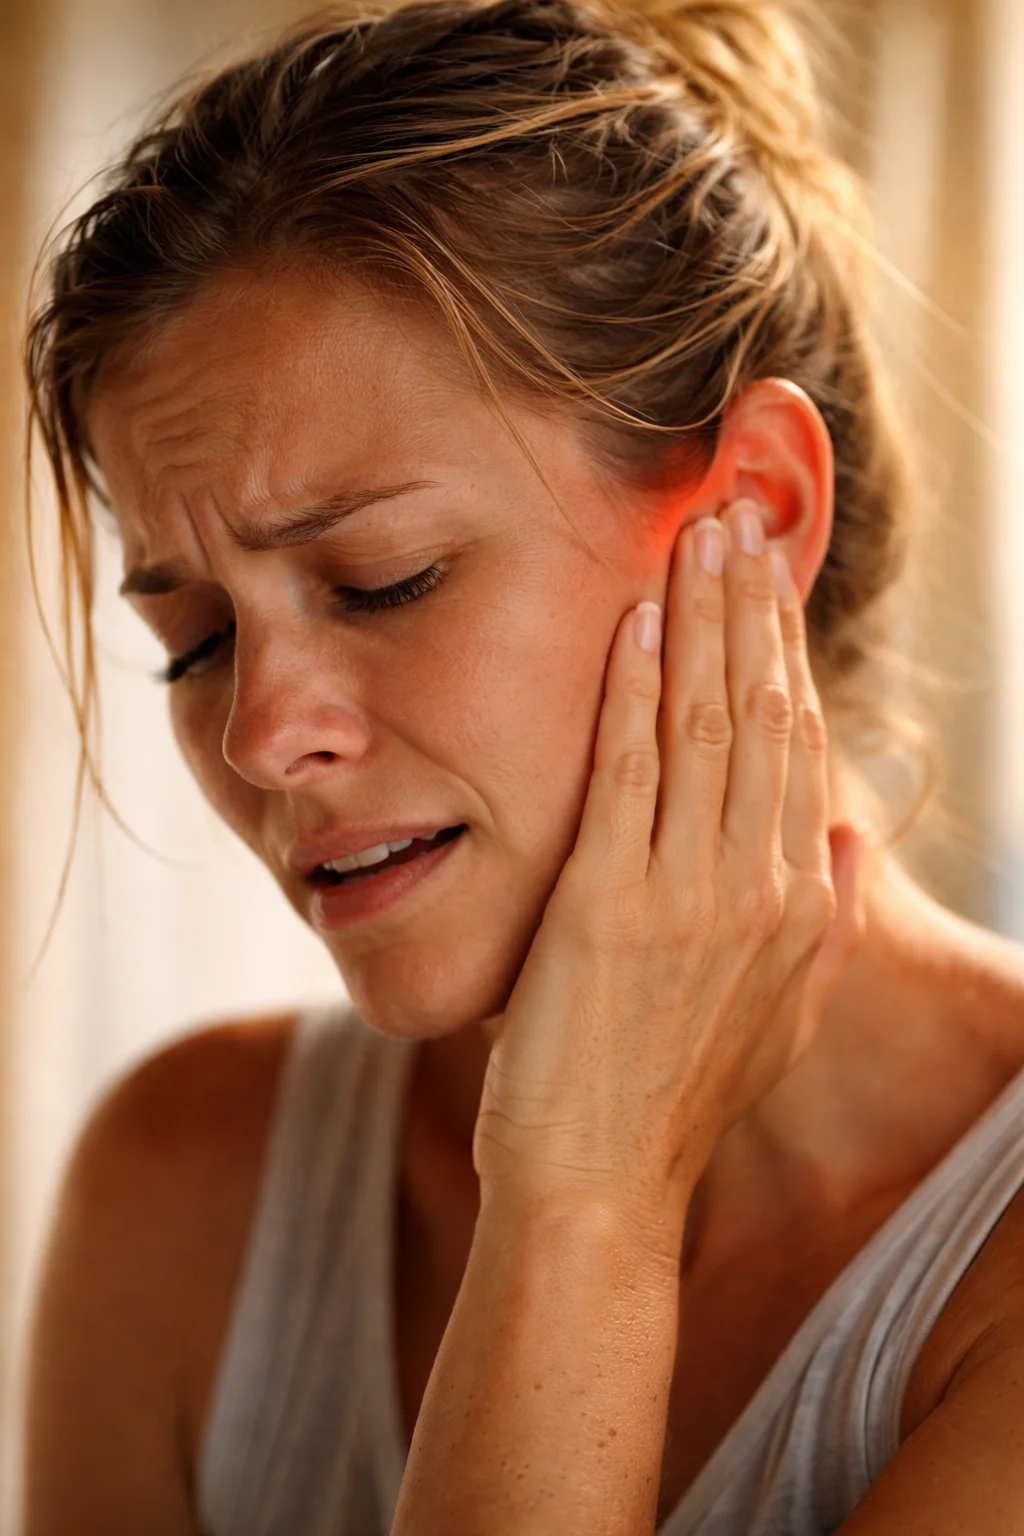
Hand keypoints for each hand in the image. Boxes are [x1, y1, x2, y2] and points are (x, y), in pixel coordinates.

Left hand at [473, 500, 863, 1242]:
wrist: (600, 1186)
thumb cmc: (671, 1100)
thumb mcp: (778, 1015)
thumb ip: (817, 922)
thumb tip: (835, 837)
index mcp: (799, 908)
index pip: (797, 748)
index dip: (785, 654)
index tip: (770, 584)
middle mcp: (760, 889)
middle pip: (763, 715)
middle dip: (752, 607)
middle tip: (736, 518)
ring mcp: (688, 895)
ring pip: (705, 723)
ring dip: (701, 620)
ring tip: (696, 537)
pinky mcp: (608, 904)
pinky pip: (628, 770)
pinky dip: (632, 688)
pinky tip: (632, 621)